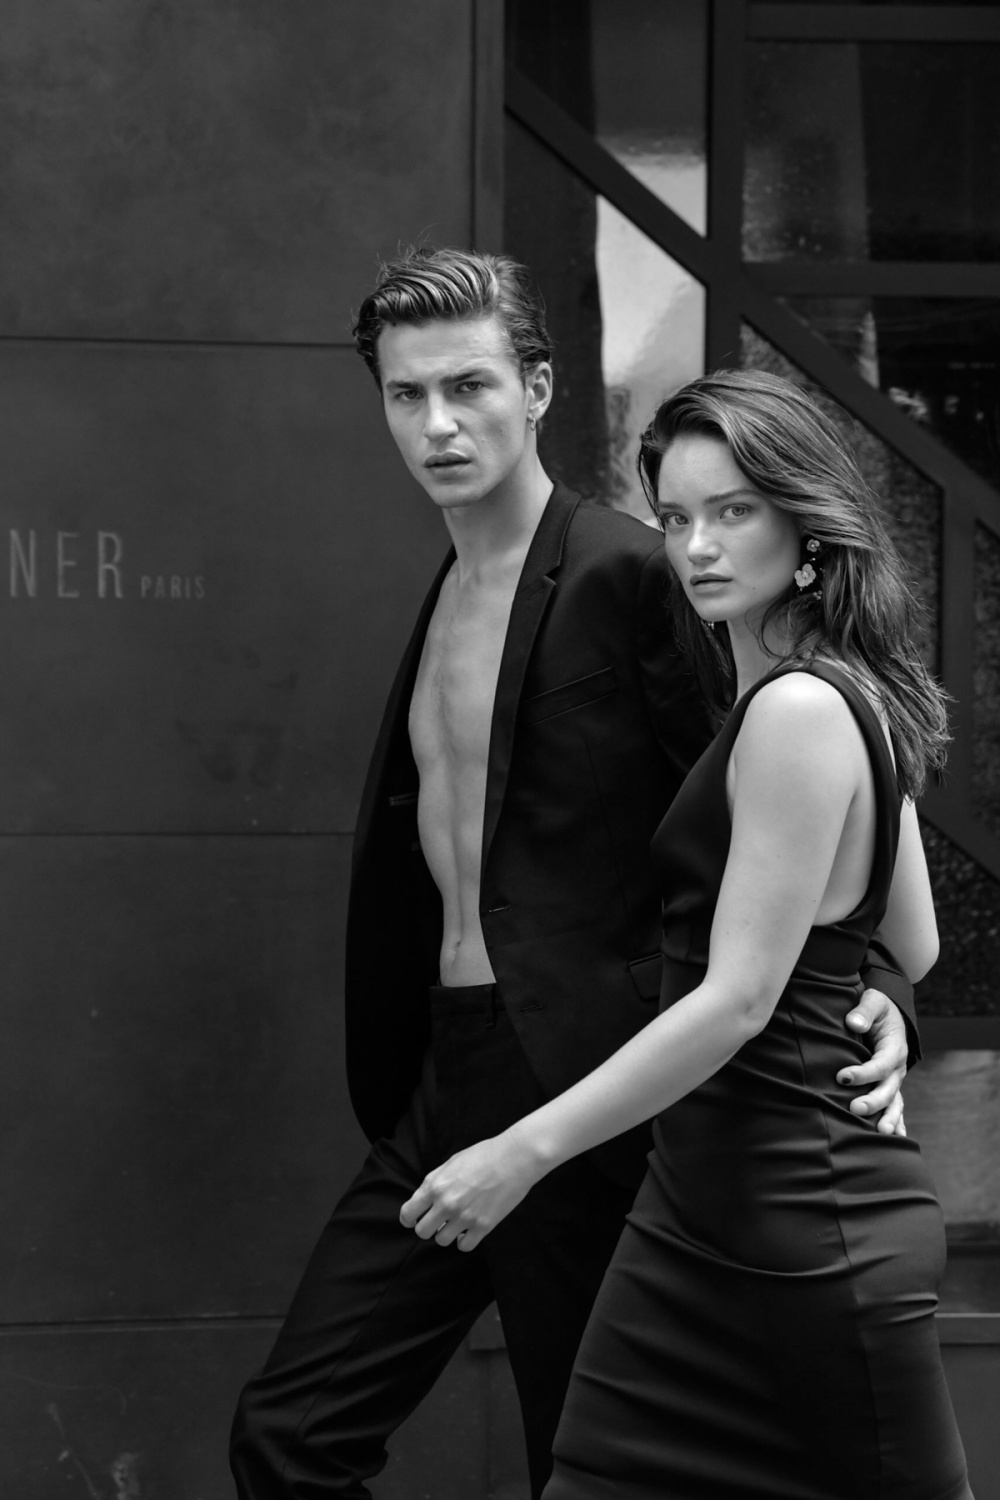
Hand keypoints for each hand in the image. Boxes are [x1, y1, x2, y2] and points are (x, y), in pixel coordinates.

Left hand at [399, 1125, 544, 1251]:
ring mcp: (464, 1217)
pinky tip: (469, 1230)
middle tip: (438, 1220)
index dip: (409, 1218)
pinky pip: (464, 1246)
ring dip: (447, 1233)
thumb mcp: (451, 1163)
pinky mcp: (483, 1226)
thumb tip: (426, 1201)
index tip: (414, 1219)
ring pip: (441, 1240)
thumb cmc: (484, 1155)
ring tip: (456, 1222)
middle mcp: (446, 1204)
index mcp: (434, 1185)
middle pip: (422, 1232)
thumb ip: (435, 1183)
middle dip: (428, 1227)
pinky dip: (464, 1240)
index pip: (408, 1214)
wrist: (515, 1158)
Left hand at [838, 988, 907, 1134]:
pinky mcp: (889, 1086)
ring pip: (895, 1103)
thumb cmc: (877, 1007)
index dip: (864, 1073)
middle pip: (889, 1088)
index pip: (881, 1064)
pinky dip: (897, 1123)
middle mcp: (898, 1067)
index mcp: (894, 1047)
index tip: (842, 1076)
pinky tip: (895, 1139)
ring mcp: (895, 1079)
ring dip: (889, 1118)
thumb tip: (853, 1023)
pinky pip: (895, 1107)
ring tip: (880, 1134)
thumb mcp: (873, 1000)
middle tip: (854, 1109)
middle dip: (873, 1101)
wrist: (889, 1015)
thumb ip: (864, 1011)